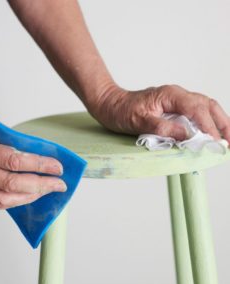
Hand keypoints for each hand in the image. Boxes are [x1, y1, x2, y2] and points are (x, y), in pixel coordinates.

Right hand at [0, 102, 66, 209]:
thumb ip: (3, 130)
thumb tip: (28, 144)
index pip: (15, 161)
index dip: (39, 165)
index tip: (57, 166)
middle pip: (13, 184)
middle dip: (41, 185)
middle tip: (60, 184)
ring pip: (5, 198)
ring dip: (31, 197)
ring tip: (48, 191)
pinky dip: (15, 202)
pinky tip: (29, 196)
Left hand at [92, 84, 229, 141]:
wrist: (110, 104)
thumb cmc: (121, 111)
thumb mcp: (139, 121)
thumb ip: (163, 128)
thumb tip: (188, 137)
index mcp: (170, 95)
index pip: (197, 110)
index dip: (209, 127)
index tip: (215, 143)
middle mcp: (176, 95)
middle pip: (207, 105)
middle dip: (222, 123)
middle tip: (228, 142)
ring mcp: (176, 100)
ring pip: (204, 107)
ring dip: (217, 122)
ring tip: (225, 139)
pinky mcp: (173, 107)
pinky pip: (195, 112)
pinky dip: (206, 122)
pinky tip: (208, 132)